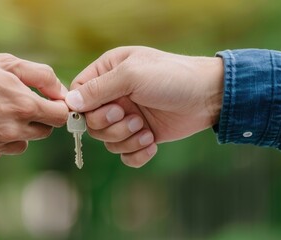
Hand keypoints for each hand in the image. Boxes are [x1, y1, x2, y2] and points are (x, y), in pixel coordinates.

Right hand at [0, 54, 68, 160]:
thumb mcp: (7, 63)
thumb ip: (41, 76)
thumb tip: (60, 92)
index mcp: (24, 106)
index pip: (60, 117)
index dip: (57, 107)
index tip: (48, 101)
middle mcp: (13, 130)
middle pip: (44, 132)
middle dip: (38, 118)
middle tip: (19, 103)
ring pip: (23, 144)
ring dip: (19, 131)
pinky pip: (0, 150)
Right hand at [66, 46, 223, 167]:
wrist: (209, 97)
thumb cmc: (172, 77)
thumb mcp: (132, 75)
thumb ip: (99, 88)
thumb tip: (71, 104)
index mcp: (108, 72)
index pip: (78, 93)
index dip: (83, 108)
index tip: (102, 111)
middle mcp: (114, 95)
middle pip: (90, 122)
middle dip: (110, 126)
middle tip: (132, 118)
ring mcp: (127, 116)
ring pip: (106, 140)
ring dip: (125, 140)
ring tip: (146, 130)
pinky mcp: (141, 135)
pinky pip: (124, 155)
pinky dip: (136, 154)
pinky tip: (152, 144)